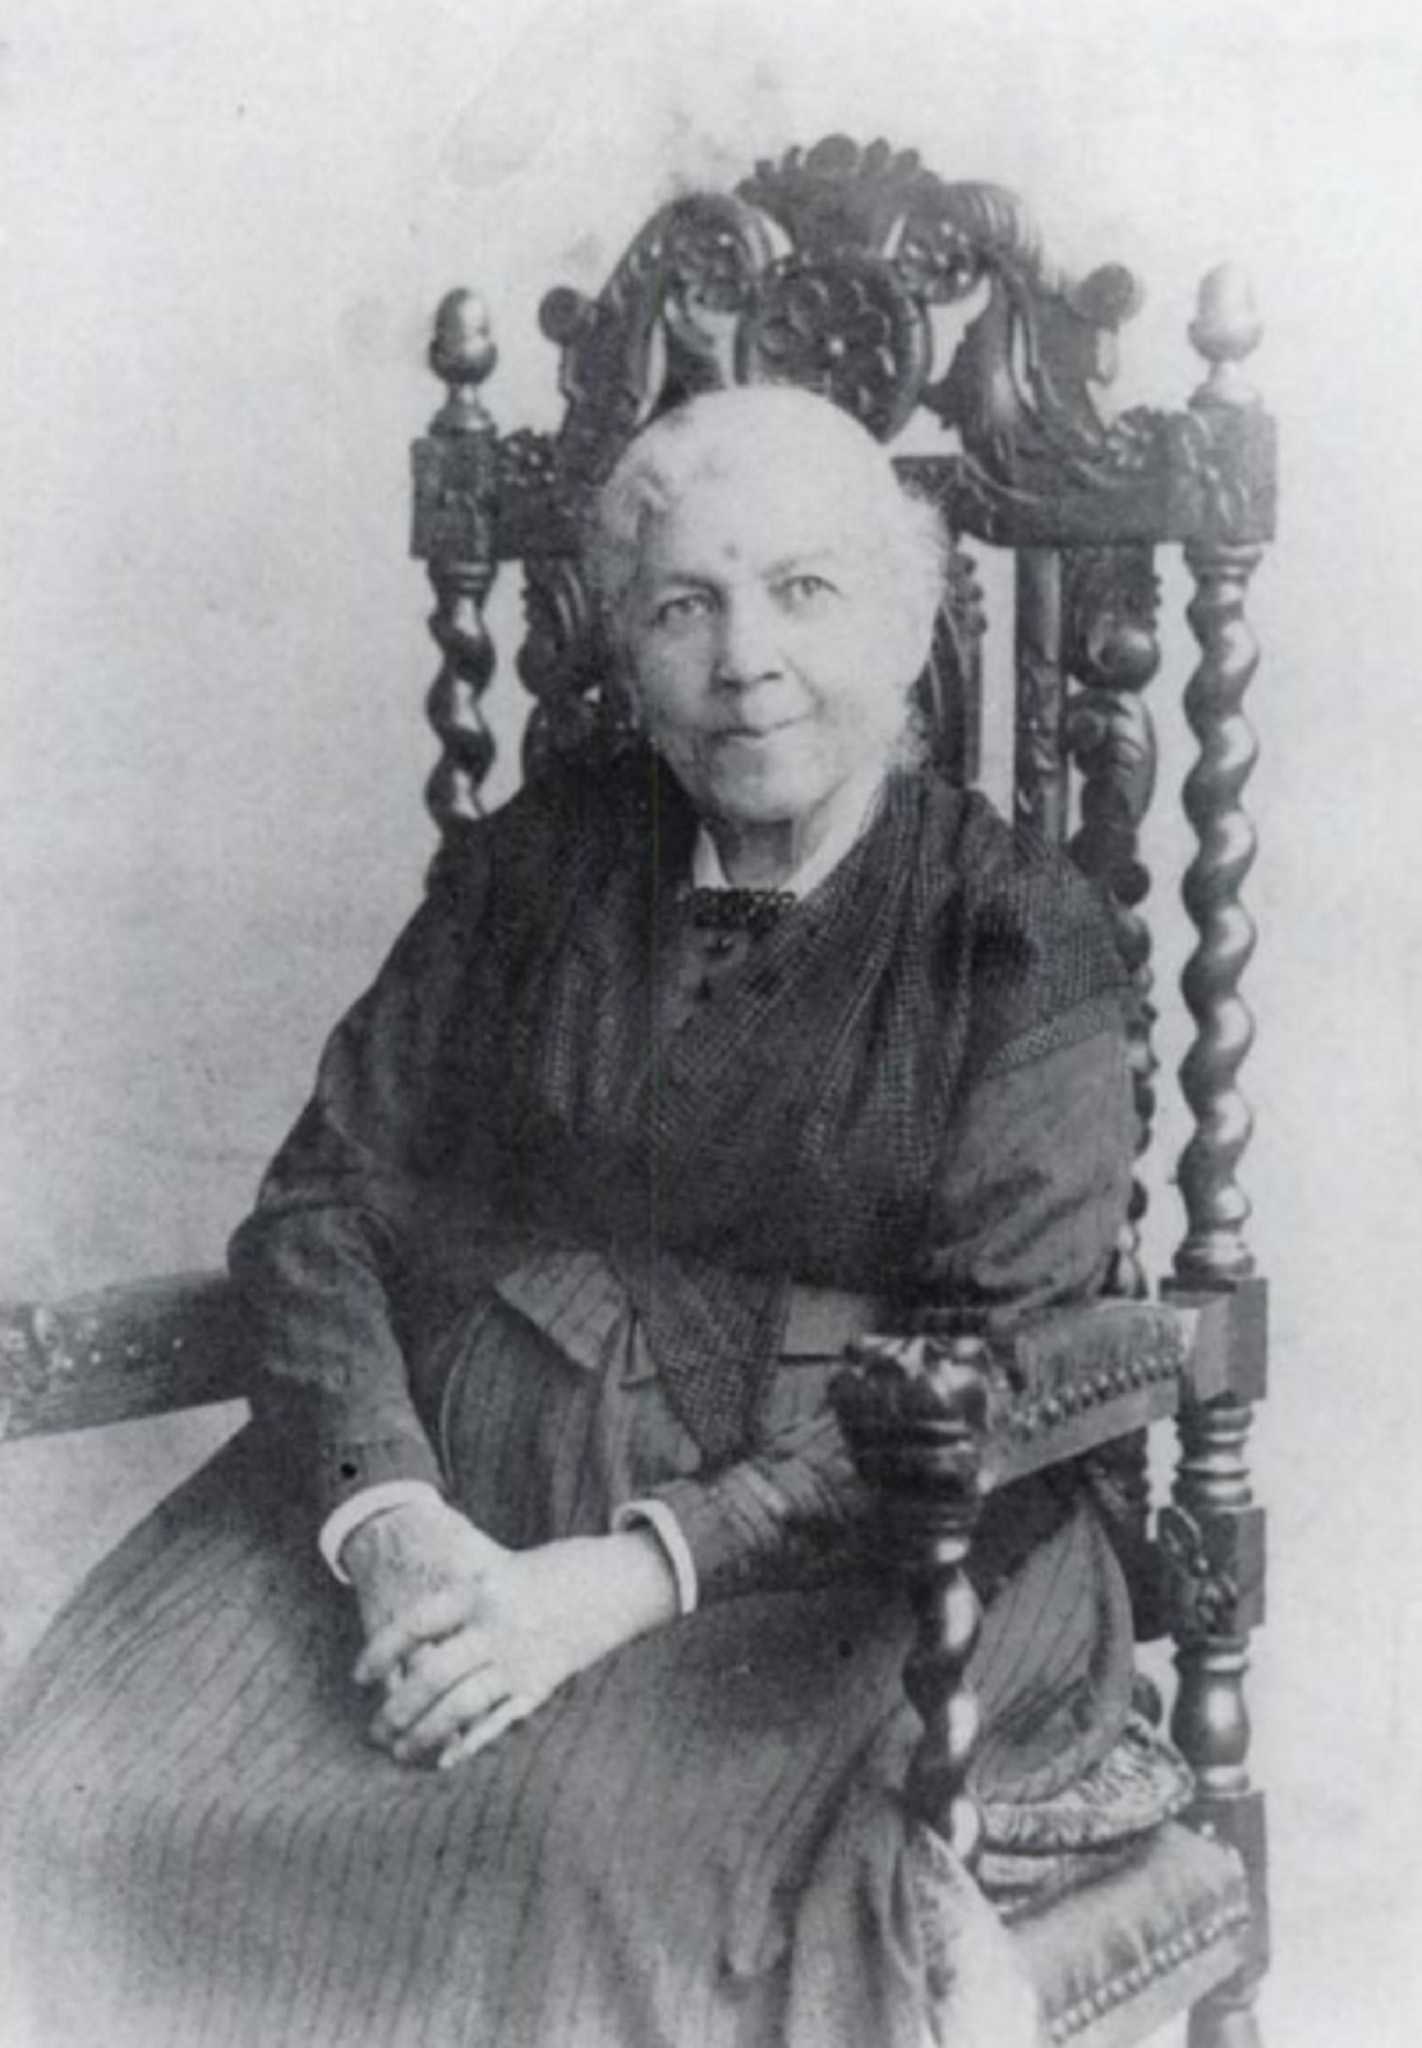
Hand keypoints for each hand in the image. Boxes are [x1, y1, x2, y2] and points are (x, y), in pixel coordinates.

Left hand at [343, 1499, 677, 1768]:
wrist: (618, 1581)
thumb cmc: (551, 1571)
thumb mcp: (500, 1571)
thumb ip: (460, 1604)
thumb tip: (409, 1648)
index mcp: (481, 1589)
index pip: (415, 1625)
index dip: (381, 1652)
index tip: (360, 1677)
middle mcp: (496, 1626)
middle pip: (432, 1675)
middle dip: (397, 1709)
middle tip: (375, 1731)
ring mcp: (520, 1657)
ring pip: (460, 1705)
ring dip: (424, 1733)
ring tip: (401, 1751)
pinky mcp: (542, 1684)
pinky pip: (497, 1719)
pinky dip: (470, 1741)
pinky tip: (446, 1759)